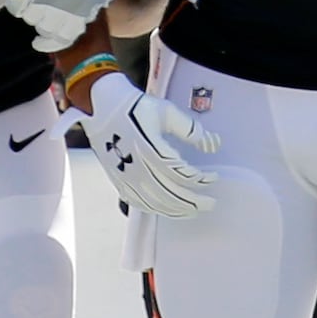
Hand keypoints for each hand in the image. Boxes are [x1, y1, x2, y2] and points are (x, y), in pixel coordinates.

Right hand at [84, 67, 217, 216]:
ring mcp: (126, 177)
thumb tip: (211, 143)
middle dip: (194, 201)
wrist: (103, 109)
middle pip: (170, 194)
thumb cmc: (136, 108)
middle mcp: (137, 167)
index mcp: (150, 149)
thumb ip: (190, 129)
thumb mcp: (166, 112)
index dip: (200, 179)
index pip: (181, 174)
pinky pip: (139, 203)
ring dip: (178, 209)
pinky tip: (169, 209)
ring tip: (193, 209)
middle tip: (209, 203)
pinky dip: (157, 209)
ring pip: (156, 203)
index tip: (213, 178)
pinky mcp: (118, 181)